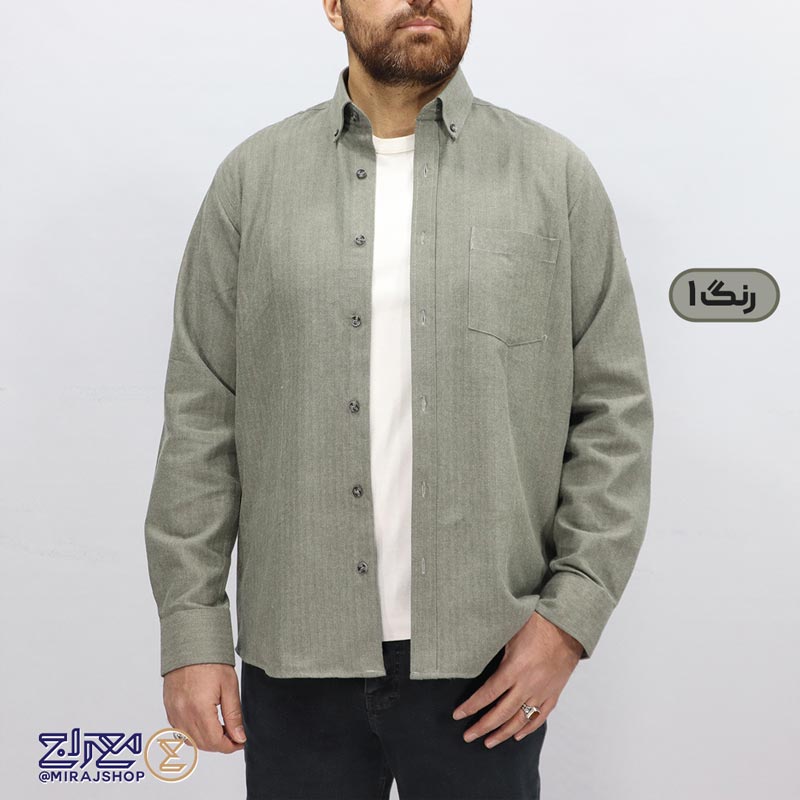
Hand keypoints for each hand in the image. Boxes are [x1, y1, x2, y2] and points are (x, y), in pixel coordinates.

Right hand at [163, 663, 245, 753]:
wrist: (190, 644)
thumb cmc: (210, 661)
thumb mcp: (229, 686)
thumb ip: (233, 716)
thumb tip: (239, 737)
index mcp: (199, 710)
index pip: (214, 742)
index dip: (230, 746)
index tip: (240, 742)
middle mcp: (183, 714)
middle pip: (202, 744)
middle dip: (220, 744)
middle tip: (234, 735)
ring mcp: (173, 712)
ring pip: (190, 740)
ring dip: (206, 740)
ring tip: (221, 728)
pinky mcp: (169, 707)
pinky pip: (180, 730)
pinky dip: (193, 733)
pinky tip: (205, 722)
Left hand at [451, 611, 582, 747]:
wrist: (567, 626)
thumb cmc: (536, 624)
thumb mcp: (509, 634)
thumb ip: (494, 651)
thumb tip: (473, 658)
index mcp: (514, 669)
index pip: (487, 694)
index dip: (471, 707)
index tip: (458, 715)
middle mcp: (528, 685)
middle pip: (501, 713)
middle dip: (483, 726)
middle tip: (468, 736)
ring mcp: (542, 692)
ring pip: (520, 720)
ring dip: (503, 733)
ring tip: (488, 742)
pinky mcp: (554, 693)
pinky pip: (540, 716)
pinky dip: (528, 728)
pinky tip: (517, 735)